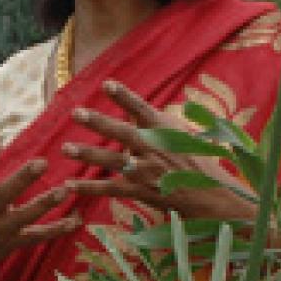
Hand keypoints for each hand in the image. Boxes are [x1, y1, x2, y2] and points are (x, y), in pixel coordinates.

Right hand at [0, 116, 80, 280]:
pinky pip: (38, 236)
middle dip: (23, 179)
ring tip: (65, 189)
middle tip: (42, 162)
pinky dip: (57, 229)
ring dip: (46, 203)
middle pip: (4, 194)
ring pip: (26, 216)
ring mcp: (0, 229)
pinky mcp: (14, 243)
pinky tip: (76, 219)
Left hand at [61, 80, 252, 219]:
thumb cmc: (200, 163)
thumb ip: (159, 123)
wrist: (215, 197)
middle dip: (98, 122)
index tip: (107, 83)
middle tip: (76, 113)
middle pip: (123, 133)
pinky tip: (71, 184)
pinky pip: (112, 189)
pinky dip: (90, 187)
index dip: (124, 96)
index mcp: (167, 131)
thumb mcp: (184, 136)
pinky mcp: (142, 192)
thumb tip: (140, 110)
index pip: (143, 109)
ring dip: (88, 154)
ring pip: (113, 160)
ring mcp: (148, 171)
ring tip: (65, 147)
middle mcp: (156, 149)